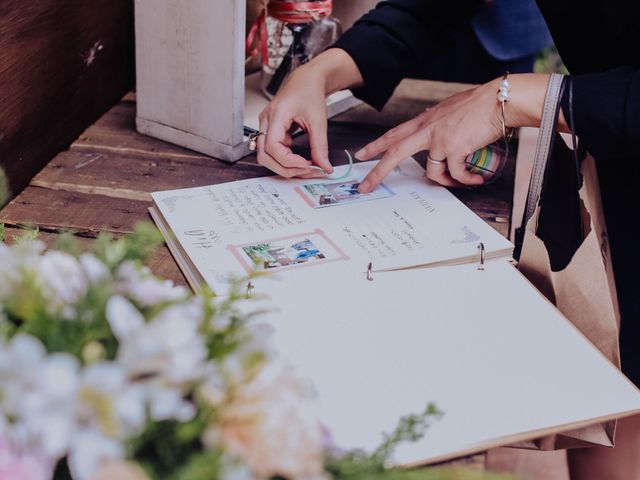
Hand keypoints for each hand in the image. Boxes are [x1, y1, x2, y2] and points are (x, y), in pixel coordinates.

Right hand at [257, 64, 331, 178]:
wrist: (306, 80)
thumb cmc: (309, 92)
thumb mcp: (318, 120)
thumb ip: (320, 146)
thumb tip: (324, 167)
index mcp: (276, 114)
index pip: (273, 146)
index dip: (289, 161)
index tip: (308, 165)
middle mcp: (266, 121)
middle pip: (264, 156)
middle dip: (286, 168)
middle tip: (308, 171)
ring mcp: (266, 126)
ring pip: (266, 156)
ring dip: (284, 166)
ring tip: (305, 167)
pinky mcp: (270, 130)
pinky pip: (272, 152)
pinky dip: (286, 160)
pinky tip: (301, 159)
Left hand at [356, 73, 554, 192]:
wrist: (499, 100)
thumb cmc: (480, 105)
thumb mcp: (449, 111)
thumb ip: (437, 123)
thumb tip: (433, 131)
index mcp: (425, 121)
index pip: (394, 134)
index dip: (376, 145)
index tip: (361, 154)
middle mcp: (427, 130)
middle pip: (394, 153)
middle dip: (377, 172)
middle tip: (364, 187)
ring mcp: (439, 139)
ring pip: (431, 172)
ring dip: (446, 181)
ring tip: (461, 180)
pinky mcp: (454, 149)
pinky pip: (456, 174)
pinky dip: (466, 180)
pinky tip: (475, 179)